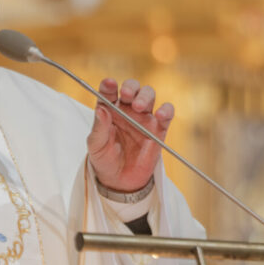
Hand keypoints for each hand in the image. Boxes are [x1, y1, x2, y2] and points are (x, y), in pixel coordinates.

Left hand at [87, 77, 174, 192]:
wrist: (120, 180)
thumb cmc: (104, 159)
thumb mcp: (96, 145)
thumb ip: (99, 127)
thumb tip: (101, 109)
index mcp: (109, 109)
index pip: (108, 91)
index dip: (109, 85)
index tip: (109, 84)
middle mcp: (127, 109)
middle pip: (132, 88)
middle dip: (131, 87)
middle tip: (126, 95)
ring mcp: (143, 117)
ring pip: (149, 95)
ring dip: (145, 96)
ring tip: (139, 107)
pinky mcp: (158, 128)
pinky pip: (167, 114)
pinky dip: (166, 110)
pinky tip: (161, 115)